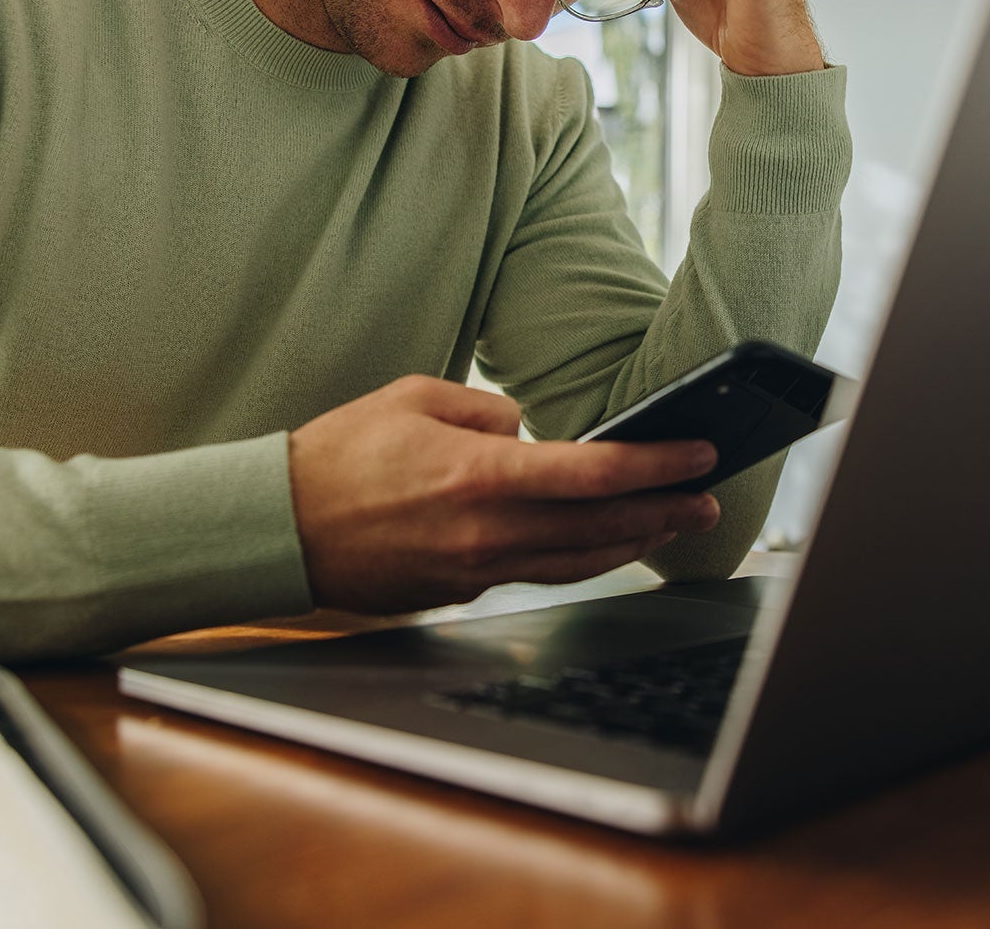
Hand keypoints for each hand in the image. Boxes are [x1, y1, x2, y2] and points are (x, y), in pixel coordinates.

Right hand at [287, 376, 721, 613]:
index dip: (657, 464)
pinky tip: (597, 544)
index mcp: (478, 475)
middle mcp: (487, 531)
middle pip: (602, 527)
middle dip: (665, 512)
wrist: (282, 527)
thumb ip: (484, 409)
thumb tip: (527, 431)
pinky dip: (577, 558)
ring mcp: (476, 570)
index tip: (697, 453)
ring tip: (668, 526)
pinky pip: (535, 574)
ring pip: (578, 563)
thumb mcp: (413, 396)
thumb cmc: (339, 455)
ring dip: (633, 544)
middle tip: (708, 498)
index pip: (593, 472)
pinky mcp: (461, 592)